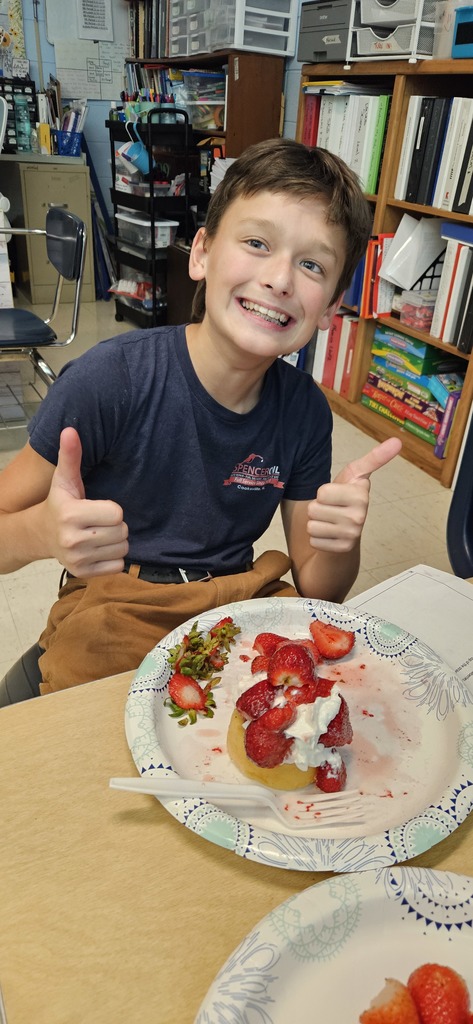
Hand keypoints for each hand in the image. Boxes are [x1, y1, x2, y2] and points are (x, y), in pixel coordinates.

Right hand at [45, 427, 128, 575]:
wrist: (41, 534)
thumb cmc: (59, 503)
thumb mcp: (64, 479)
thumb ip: (71, 456)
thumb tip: (70, 430)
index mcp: (71, 515)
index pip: (117, 513)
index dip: (112, 509)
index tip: (97, 507)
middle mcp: (73, 540)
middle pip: (122, 532)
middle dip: (116, 525)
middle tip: (99, 522)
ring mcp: (78, 560)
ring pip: (123, 549)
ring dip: (116, 541)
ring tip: (99, 534)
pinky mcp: (84, 574)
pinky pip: (118, 566)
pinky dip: (113, 558)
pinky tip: (98, 549)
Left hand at [307, 437, 401, 552]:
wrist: (346, 528)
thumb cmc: (346, 497)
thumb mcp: (355, 474)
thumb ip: (374, 458)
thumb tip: (397, 441)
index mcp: (361, 495)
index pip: (322, 492)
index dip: (323, 493)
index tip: (337, 494)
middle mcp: (360, 516)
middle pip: (313, 508)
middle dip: (318, 508)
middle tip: (331, 509)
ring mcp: (352, 535)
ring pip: (311, 526)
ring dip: (316, 523)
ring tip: (330, 521)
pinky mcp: (342, 549)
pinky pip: (314, 541)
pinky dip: (318, 538)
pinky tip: (330, 535)